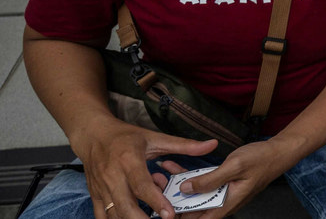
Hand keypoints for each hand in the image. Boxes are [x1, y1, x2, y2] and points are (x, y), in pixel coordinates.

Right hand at [68, 116, 216, 218]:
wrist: (93, 135)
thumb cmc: (126, 137)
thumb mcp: (155, 137)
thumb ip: (184, 145)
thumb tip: (212, 145)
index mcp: (129, 160)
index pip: (142, 185)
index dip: (156, 201)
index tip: (170, 215)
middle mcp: (112, 176)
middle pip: (125, 205)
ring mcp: (101, 188)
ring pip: (113, 214)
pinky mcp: (94, 195)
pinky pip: (101, 215)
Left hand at [154, 140, 298, 217]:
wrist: (279, 151)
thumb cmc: (262, 159)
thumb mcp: (234, 167)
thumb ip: (210, 180)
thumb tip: (186, 189)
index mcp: (226, 203)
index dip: (180, 217)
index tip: (163, 210)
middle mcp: (223, 201)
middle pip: (193, 209)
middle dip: (174, 200)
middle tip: (156, 187)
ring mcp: (222, 193)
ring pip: (195, 195)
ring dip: (179, 187)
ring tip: (162, 175)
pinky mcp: (222, 183)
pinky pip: (202, 184)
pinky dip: (189, 177)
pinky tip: (176, 167)